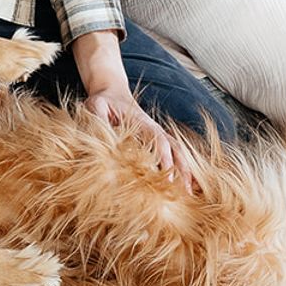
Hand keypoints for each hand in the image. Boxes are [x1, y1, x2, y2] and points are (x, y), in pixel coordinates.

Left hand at [85, 86, 200, 191]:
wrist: (111, 92)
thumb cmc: (103, 101)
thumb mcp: (95, 106)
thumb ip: (98, 119)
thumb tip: (99, 139)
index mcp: (142, 122)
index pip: (158, 140)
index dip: (164, 157)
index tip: (167, 176)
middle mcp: (154, 129)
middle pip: (175, 149)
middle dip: (182, 169)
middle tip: (185, 192)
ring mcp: (157, 136)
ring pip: (178, 153)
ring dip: (185, 172)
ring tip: (189, 194)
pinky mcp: (155, 142)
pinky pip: (173, 156)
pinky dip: (182, 169)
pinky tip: (186, 185)